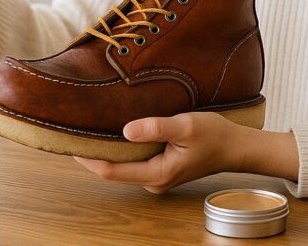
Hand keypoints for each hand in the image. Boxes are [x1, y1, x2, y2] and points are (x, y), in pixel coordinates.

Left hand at [73, 112, 245, 193]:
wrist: (236, 147)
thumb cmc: (215, 136)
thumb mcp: (185, 126)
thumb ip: (155, 127)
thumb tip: (126, 130)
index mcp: (157, 174)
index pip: (112, 171)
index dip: (89, 158)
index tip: (71, 144)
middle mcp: (153, 180)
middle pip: (114, 169)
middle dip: (95, 152)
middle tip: (77, 129)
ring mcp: (157, 176)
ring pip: (124, 164)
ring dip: (110, 148)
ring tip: (92, 127)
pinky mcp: (161, 168)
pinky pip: (135, 160)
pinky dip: (124, 147)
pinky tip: (118, 131)